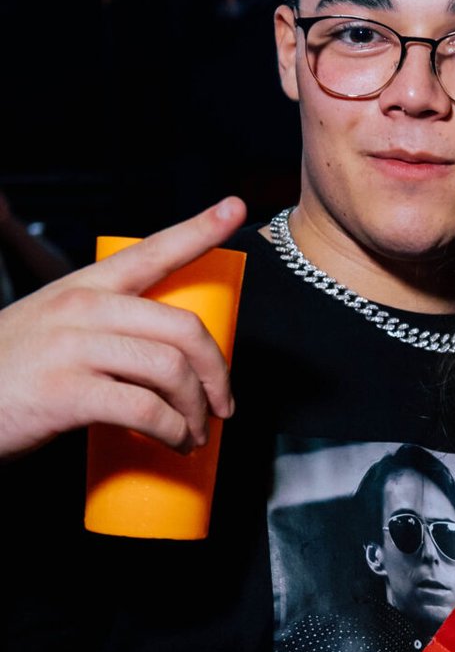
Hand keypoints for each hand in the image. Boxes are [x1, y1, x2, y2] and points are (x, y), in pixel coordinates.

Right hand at [0, 198, 246, 460]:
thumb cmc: (11, 373)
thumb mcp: (52, 329)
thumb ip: (99, 327)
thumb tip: (164, 355)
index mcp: (82, 286)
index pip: (150, 250)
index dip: (199, 230)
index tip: (235, 208)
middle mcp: (81, 308)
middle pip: (181, 327)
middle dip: (217, 370)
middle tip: (222, 402)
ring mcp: (72, 348)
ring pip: (170, 369)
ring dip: (196, 409)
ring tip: (194, 433)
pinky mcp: (66, 392)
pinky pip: (143, 409)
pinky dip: (171, 431)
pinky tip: (172, 443)